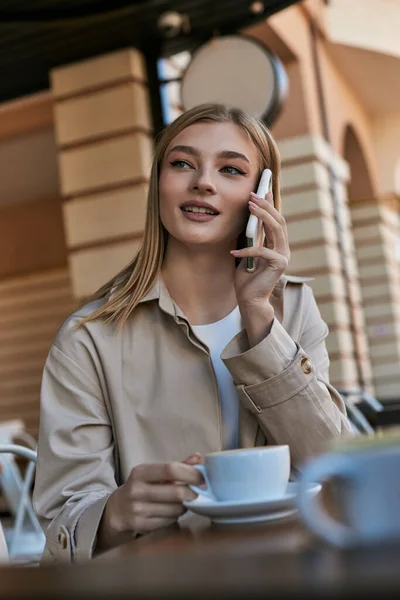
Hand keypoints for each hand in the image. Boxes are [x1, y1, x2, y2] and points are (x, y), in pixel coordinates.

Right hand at [97, 454, 202, 550]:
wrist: (115, 511)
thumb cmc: (141, 488)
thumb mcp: (154, 474)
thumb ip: (178, 465)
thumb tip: (200, 457)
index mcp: (140, 472)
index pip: (171, 469)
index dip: (191, 474)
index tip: (203, 479)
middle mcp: (136, 490)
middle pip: (176, 492)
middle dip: (192, 493)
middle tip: (199, 493)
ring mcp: (137, 509)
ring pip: (175, 509)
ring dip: (185, 506)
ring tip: (184, 501)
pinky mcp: (140, 526)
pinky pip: (169, 521)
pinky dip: (176, 517)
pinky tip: (172, 512)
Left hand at [232, 191, 289, 307]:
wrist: (249, 300)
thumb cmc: (247, 279)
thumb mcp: (248, 253)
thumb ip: (253, 239)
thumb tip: (250, 220)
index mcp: (278, 245)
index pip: (276, 220)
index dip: (271, 204)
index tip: (263, 190)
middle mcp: (283, 249)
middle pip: (279, 221)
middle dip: (266, 205)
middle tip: (253, 194)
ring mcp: (283, 256)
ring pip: (276, 228)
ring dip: (262, 215)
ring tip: (250, 206)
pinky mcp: (279, 264)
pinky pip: (262, 250)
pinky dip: (247, 250)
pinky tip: (234, 252)